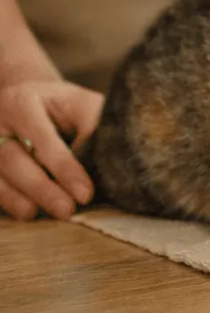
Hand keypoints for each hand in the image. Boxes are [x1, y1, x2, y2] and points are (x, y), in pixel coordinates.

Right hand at [0, 74, 101, 219]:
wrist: (23, 98)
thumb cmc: (59, 105)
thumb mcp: (80, 104)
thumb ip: (91, 127)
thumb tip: (98, 163)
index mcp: (22, 103)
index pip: (43, 139)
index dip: (65, 169)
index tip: (85, 194)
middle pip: (12, 160)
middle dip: (40, 189)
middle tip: (67, 210)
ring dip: (17, 199)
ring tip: (39, 214)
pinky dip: (6, 200)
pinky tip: (25, 211)